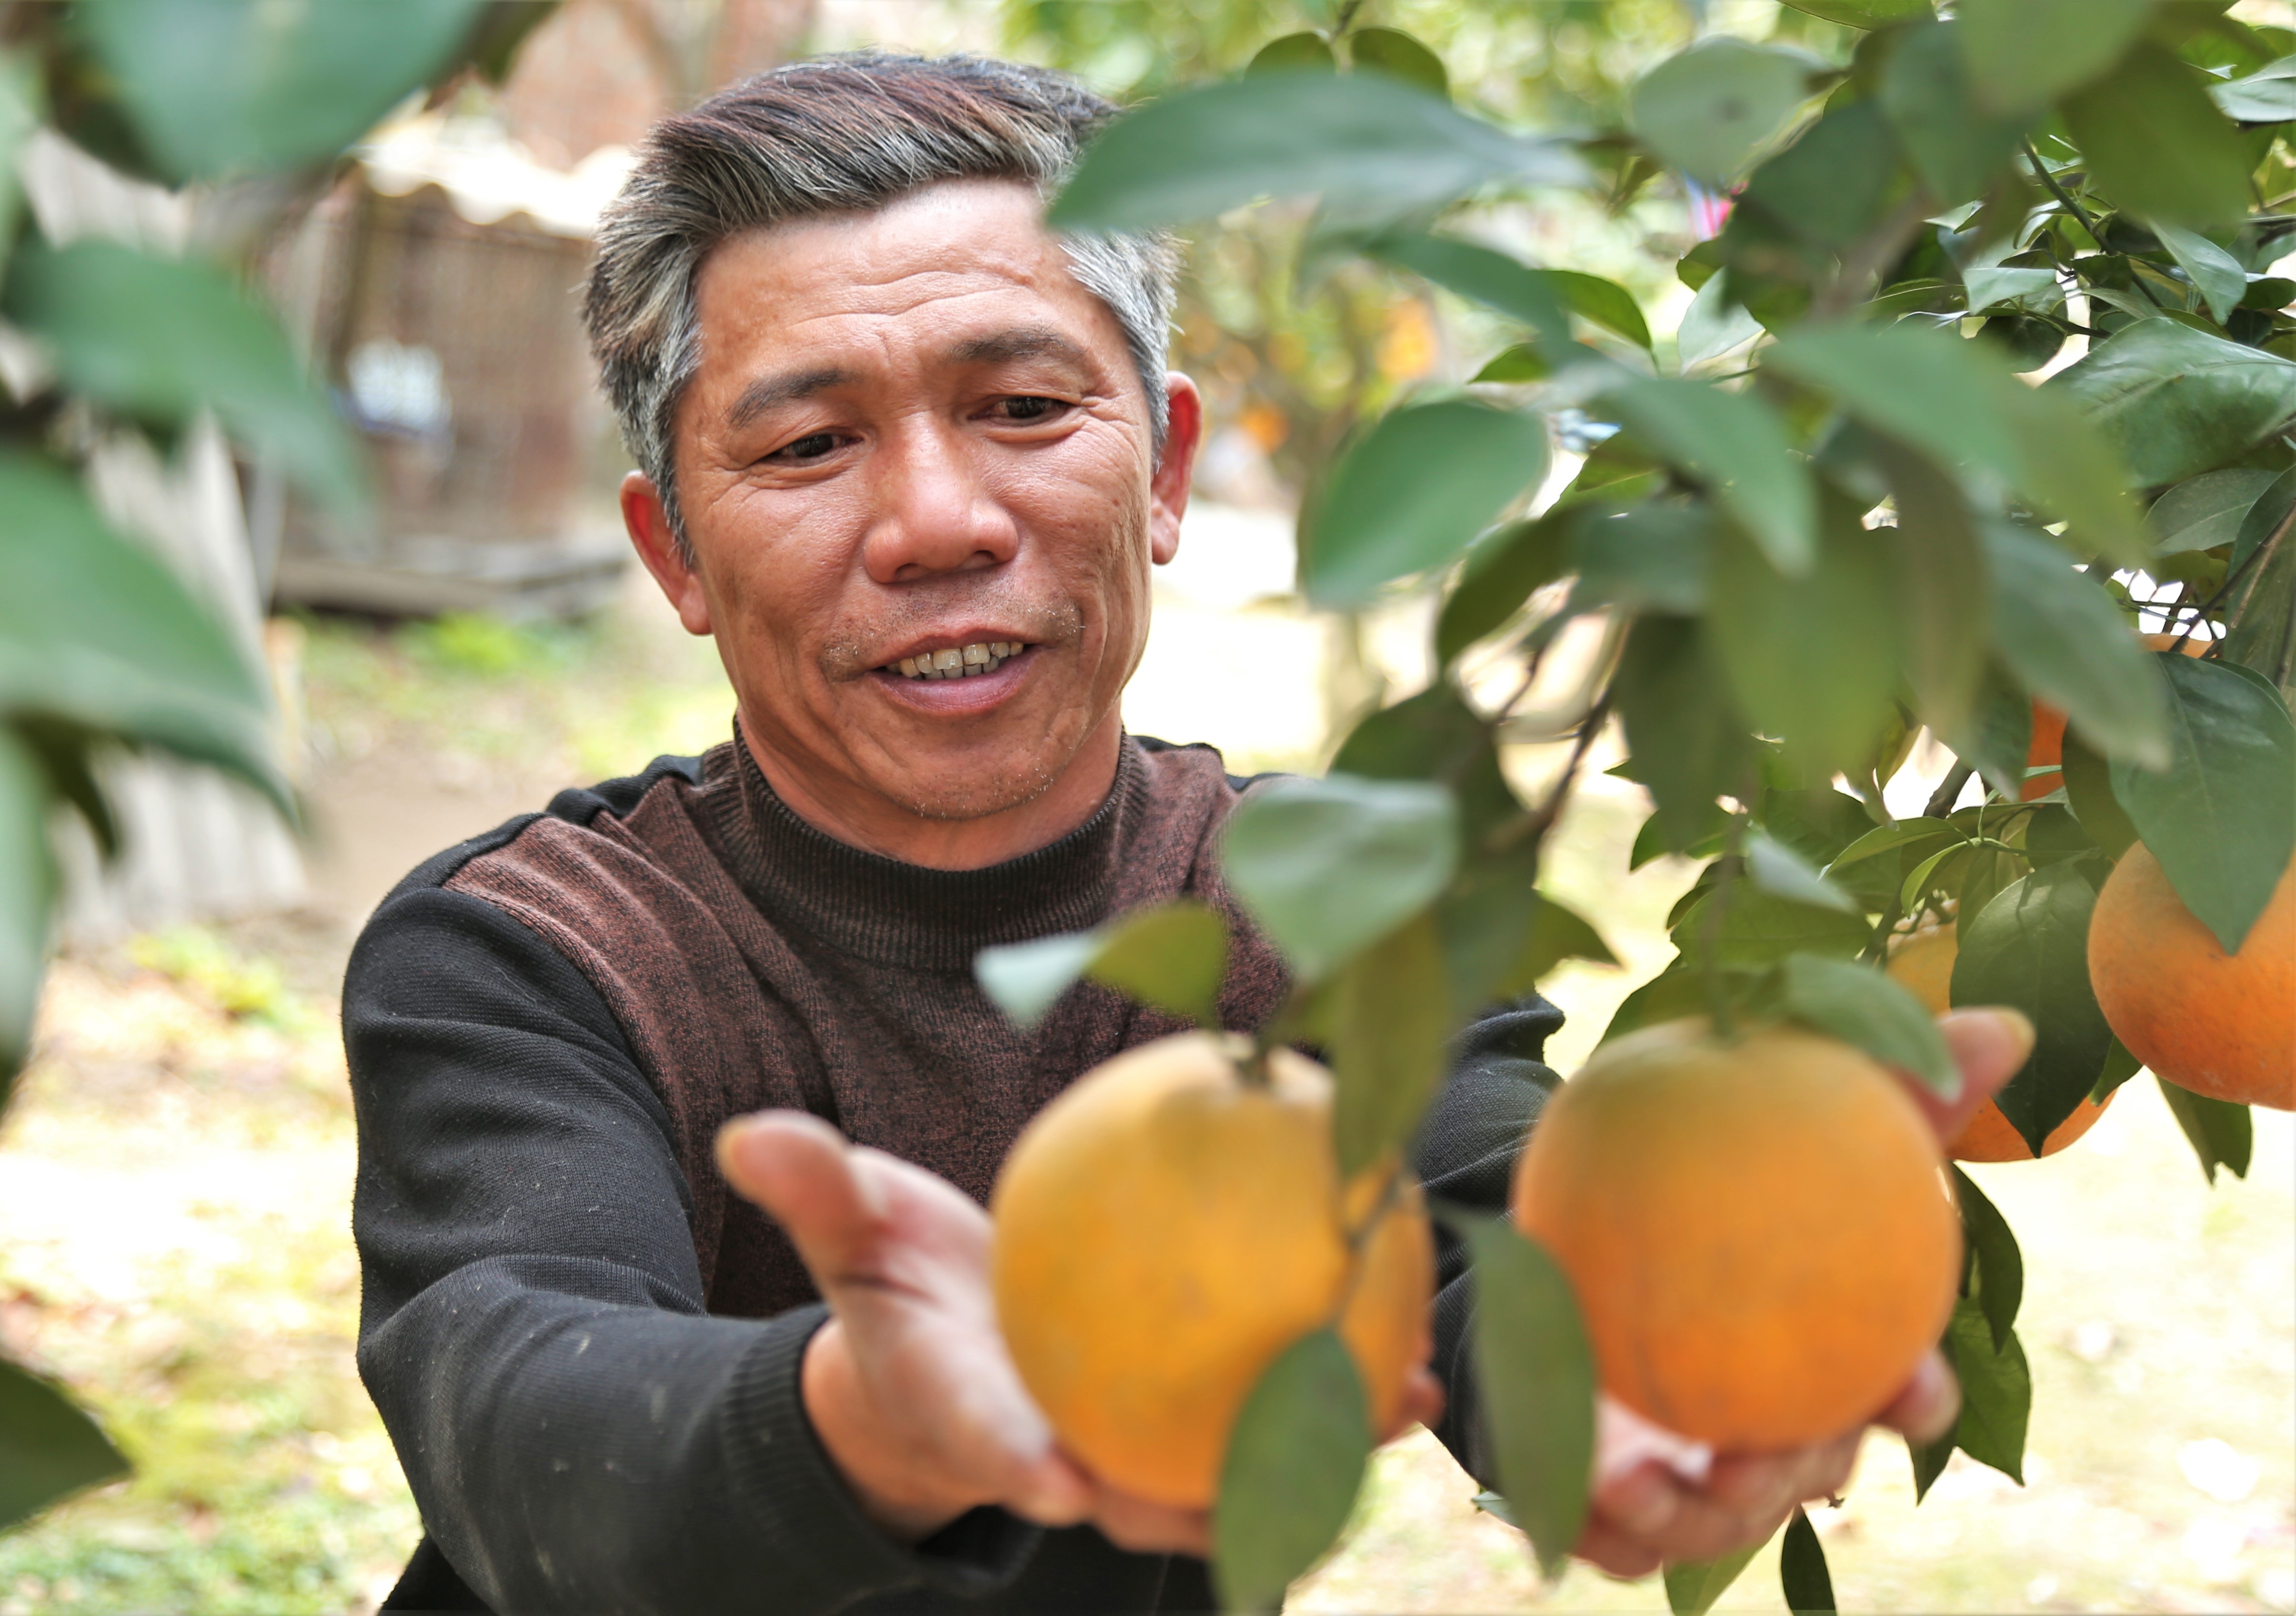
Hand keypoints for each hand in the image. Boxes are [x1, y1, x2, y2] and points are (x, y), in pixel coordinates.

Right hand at [717, 1113, 1445, 1555]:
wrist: (939, 1356)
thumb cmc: (893, 1295)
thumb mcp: (848, 1234)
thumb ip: (814, 1189)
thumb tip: (749, 1133)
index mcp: (970, 1415)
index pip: (989, 1443)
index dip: (1019, 1465)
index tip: (1058, 1476)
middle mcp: (1060, 1451)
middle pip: (1137, 1492)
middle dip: (1215, 1493)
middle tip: (1299, 1469)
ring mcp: (1129, 1448)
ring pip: (1228, 1470)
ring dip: (1319, 1450)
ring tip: (1412, 1399)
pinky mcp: (1181, 1425)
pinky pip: (1265, 1415)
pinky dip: (1336, 1392)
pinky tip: (1418, 1349)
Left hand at [1571, 1005, 2033, 1576]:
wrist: (1583, 1213)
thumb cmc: (1722, 1163)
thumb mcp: (1796, 1103)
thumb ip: (1892, 1079)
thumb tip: (2005, 1026)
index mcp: (1836, 1354)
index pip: (1900, 1390)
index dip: (1918, 1399)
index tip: (1914, 1395)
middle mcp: (1775, 1420)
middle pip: (1805, 1471)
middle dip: (1786, 1478)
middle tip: (1746, 1457)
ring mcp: (1693, 1465)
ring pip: (1709, 1522)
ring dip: (1681, 1517)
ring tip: (1632, 1482)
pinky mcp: (1611, 1493)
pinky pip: (1612, 1531)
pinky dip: (1596, 1522)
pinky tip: (1567, 1491)